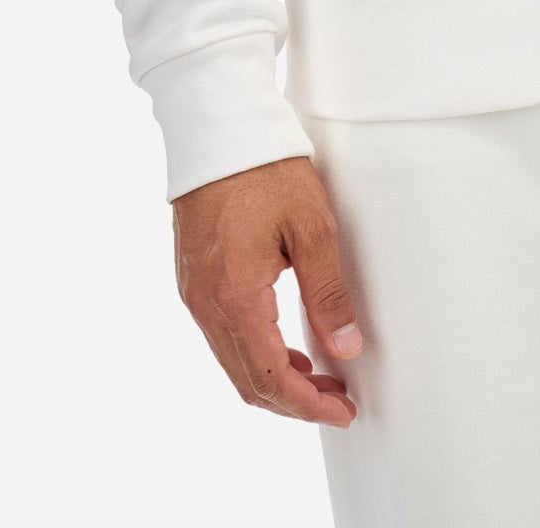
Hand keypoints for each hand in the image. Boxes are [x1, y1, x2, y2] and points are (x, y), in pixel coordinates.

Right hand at [173, 155, 362, 426]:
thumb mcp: (312, 227)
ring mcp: (194, 294)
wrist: (217, 129)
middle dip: (294, 401)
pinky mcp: (193, 281)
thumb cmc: (266, 169)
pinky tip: (286, 346)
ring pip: (233, 362)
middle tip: (338, 401)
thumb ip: (328, 292)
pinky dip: (255, 354)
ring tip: (321, 377)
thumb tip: (346, 348)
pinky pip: (223, 337)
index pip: (269, 377)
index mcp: (235, 296)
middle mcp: (206, 305)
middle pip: (247, 381)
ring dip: (274, 380)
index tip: (342, 411)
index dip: (307, 405)